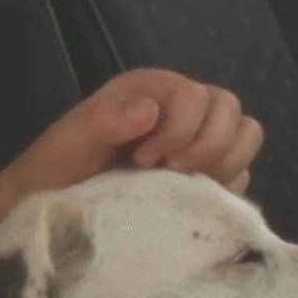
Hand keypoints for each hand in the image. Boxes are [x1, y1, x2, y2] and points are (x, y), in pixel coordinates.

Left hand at [1, 69, 263, 197]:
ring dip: (223, 163)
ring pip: (245, 135)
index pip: (198, 95)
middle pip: (230, 110)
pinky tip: (189, 202)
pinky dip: (225, 187)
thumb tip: (150, 111)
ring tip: (182, 187)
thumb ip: (104, 121)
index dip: (181, 130)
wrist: (52, 207)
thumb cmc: (56, 168)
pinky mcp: (204, 175)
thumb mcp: (71, 141)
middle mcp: (177, 109)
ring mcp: (195, 141)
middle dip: (207, 147)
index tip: (145, 160)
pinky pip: (241, 173)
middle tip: (167, 174)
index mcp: (150, 90)